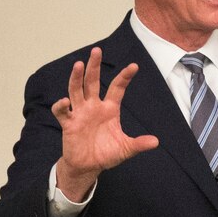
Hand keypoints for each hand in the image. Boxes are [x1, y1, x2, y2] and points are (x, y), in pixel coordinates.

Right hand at [51, 47, 158, 198]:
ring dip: (76, 78)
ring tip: (79, 64)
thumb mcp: (126, 148)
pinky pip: (62, 112)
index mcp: (109, 109)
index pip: (117, 88)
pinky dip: (61, 106)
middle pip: (92, 82)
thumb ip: (139, 144)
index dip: (125, 77)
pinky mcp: (68, 124)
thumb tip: (156, 142)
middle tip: (96, 50)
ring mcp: (80, 113)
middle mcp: (93, 107)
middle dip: (94, 66)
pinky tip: (65, 101)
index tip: (134, 66)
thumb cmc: (106, 154)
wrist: (88, 166)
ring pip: (76, 90)